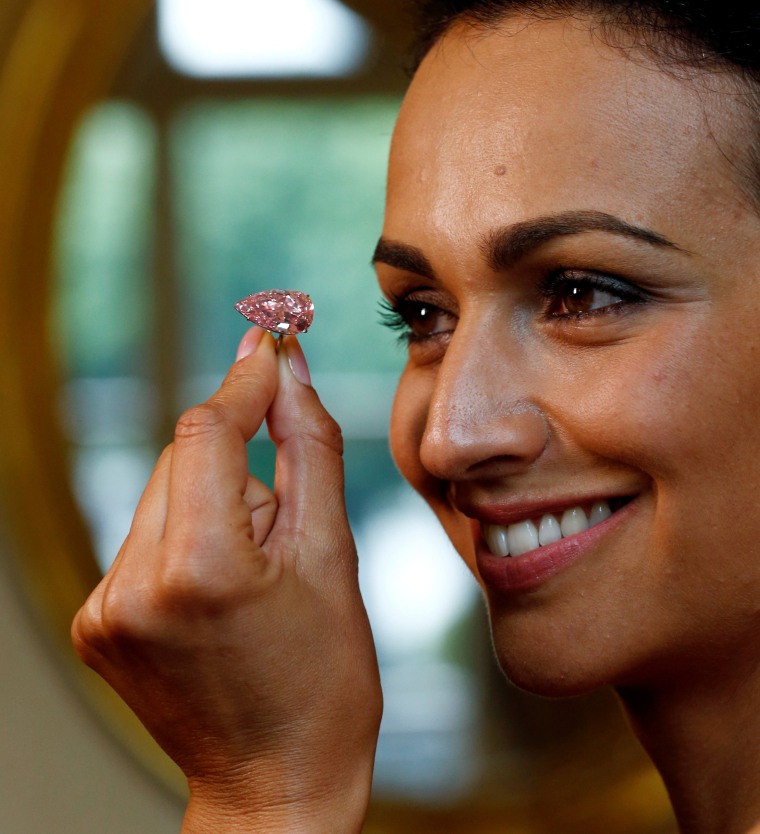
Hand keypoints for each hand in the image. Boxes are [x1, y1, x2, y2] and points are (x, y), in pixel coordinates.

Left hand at [71, 330, 381, 832]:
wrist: (275, 782)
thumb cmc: (323, 681)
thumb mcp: (334, 556)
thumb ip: (308, 447)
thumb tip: (289, 370)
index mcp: (202, 568)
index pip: (207, 430)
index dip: (244, 382)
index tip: (271, 345)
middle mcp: (135, 585)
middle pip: (182, 456)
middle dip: (238, 463)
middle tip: (284, 520)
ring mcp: (105, 607)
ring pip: (162, 492)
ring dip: (212, 501)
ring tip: (254, 569)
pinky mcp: (95, 621)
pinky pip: (143, 535)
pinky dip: (185, 535)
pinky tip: (219, 587)